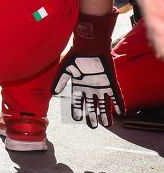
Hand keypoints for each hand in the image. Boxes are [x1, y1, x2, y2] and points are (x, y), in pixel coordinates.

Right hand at [53, 10, 122, 127]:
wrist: (90, 46)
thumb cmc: (76, 56)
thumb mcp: (64, 69)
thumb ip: (59, 81)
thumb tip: (52, 93)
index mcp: (79, 85)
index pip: (77, 101)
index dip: (77, 110)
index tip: (77, 119)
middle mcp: (90, 88)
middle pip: (91, 105)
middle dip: (92, 116)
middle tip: (93, 126)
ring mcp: (102, 86)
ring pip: (103, 103)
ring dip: (105, 113)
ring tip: (106, 124)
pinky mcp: (111, 82)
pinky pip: (116, 96)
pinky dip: (118, 104)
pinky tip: (121, 112)